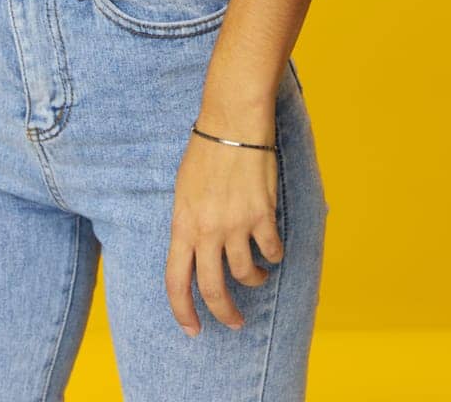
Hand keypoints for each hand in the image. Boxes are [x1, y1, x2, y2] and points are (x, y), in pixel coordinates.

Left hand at [165, 121, 282, 336]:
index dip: (182, 312)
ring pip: (245, 274)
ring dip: (253, 280)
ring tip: (257, 274)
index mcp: (183, 224)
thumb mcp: (183, 190)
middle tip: (233, 322)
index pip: (176, 281)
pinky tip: (272, 250)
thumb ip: (188, 223)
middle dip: (224, 314)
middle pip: (213, 289)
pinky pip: (271, 251)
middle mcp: (207, 230)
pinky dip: (274, 256)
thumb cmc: (205, 151)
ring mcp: (235, 224)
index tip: (192, 329)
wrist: (232, 121)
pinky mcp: (262, 215)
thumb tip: (194, 251)